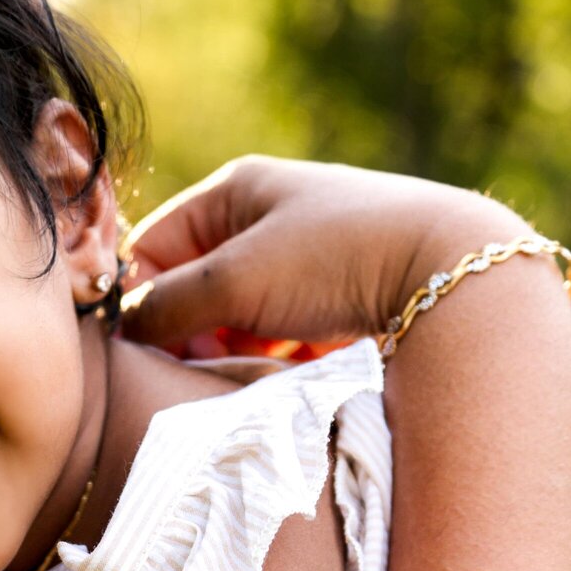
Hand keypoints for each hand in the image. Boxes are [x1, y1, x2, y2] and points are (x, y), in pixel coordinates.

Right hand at [119, 157, 517, 353]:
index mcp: (236, 189)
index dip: (141, 299)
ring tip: (239, 379)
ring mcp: (304, 259)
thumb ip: (168, 304)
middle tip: (196, 371)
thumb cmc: (335, 259)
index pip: (153, 246)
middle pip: (195, 284)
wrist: (446, 273)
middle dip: (189, 332)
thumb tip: (123, 329)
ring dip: (229, 350)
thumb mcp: (236, 279)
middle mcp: (269, 216)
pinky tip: (279, 381)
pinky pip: (280, 334)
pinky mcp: (336, 298)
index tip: (146, 350)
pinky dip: (270, 359)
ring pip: (237, 315)